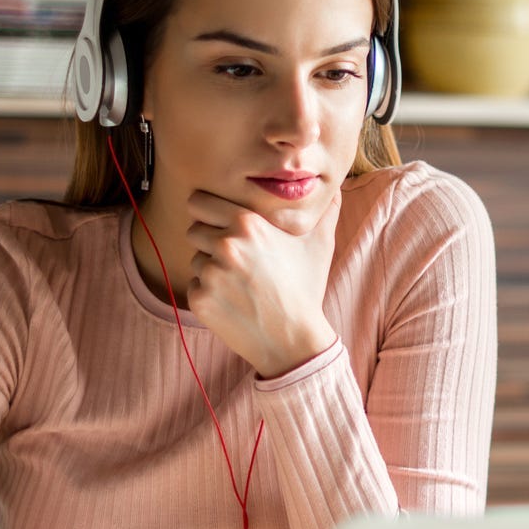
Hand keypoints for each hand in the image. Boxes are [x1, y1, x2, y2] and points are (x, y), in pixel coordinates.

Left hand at [182, 189, 339, 376]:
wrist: (293, 340)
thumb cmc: (305, 289)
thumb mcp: (319, 245)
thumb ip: (324, 210)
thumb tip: (334, 189)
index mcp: (248, 224)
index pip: (199, 202)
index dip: (206, 211)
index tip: (215, 221)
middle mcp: (226, 245)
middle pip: (194, 230)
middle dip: (209, 241)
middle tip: (235, 260)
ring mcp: (211, 273)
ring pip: (196, 260)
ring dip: (211, 270)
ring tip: (241, 284)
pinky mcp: (200, 299)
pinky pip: (195, 286)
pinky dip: (210, 294)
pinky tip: (234, 302)